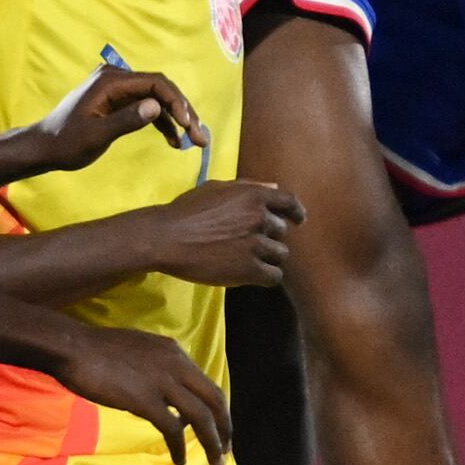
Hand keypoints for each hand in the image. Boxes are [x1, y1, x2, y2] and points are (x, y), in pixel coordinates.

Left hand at [31, 62, 200, 171]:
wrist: (45, 147)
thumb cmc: (66, 142)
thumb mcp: (96, 135)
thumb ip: (126, 120)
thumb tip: (155, 106)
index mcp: (111, 81)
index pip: (155, 83)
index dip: (177, 102)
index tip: (189, 125)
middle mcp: (117, 79)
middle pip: (161, 89)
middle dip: (183, 112)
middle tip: (200, 136)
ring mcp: (118, 90)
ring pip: (157, 100)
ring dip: (177, 120)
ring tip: (195, 141)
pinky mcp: (119, 103)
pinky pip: (147, 108)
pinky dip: (162, 123)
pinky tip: (175, 141)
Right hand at [57, 326, 230, 464]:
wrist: (72, 347)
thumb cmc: (96, 350)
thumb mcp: (138, 351)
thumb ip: (157, 369)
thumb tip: (164, 395)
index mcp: (174, 352)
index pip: (207, 384)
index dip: (217, 410)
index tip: (217, 428)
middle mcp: (176, 364)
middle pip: (215, 400)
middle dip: (225, 428)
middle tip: (226, 450)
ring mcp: (162, 381)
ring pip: (201, 416)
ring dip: (213, 442)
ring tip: (215, 463)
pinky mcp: (145, 399)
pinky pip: (172, 428)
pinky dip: (179, 447)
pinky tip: (180, 460)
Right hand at [127, 177, 301, 288]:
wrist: (167, 238)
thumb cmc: (187, 210)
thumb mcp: (216, 188)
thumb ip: (248, 188)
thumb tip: (274, 188)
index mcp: (254, 196)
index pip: (290, 203)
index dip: (296, 213)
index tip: (297, 221)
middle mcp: (260, 218)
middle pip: (281, 233)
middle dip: (269, 238)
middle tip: (249, 244)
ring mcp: (256, 244)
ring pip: (280, 255)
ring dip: (268, 258)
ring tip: (247, 260)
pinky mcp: (249, 269)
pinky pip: (273, 276)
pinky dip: (266, 277)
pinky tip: (251, 275)